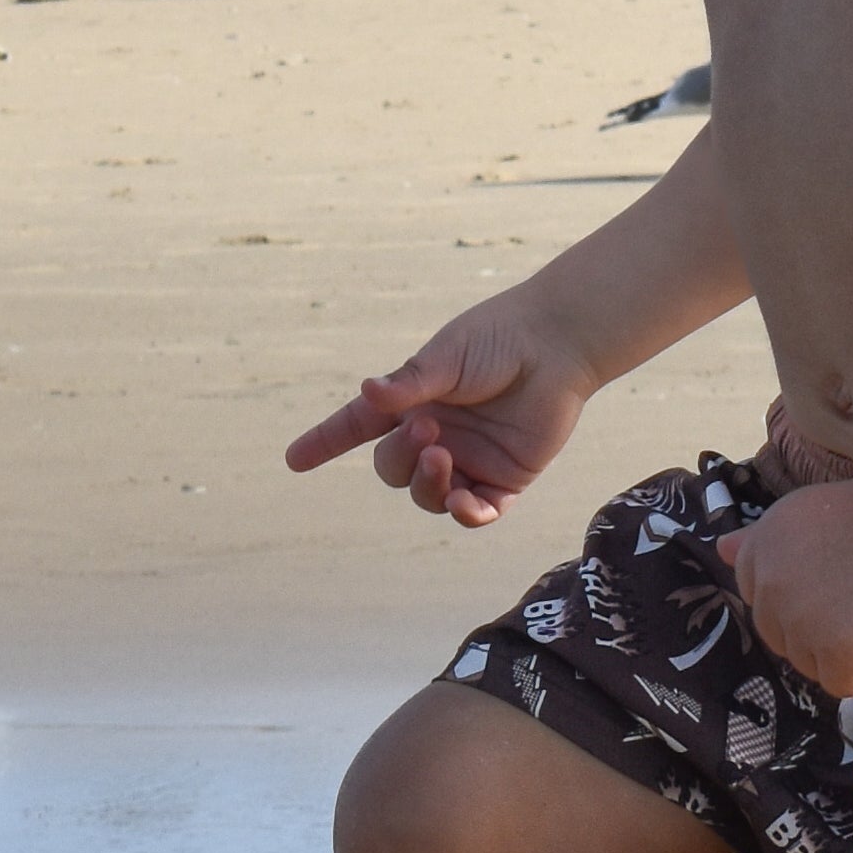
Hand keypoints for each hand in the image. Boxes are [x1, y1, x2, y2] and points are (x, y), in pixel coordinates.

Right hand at [283, 299, 590, 526]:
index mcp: (414, 400)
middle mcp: (437, 432)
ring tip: (444, 459)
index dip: (326, 441)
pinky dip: (467, 513)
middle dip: (401, 458)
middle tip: (429, 432)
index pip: (358, 425)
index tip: (294, 459)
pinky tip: (467, 503)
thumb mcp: (449, 356)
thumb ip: (411, 382)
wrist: (559, 343)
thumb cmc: (501, 339)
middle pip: (393, 468)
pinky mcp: (506, 478)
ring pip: (429, 495)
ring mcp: (470, 458)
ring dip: (428, 486)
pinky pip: (477, 511)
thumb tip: (368, 393)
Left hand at [716, 476, 852, 699]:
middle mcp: (770, 589)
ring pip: (810, 665)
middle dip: (815, 631)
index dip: (797, 598)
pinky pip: (842, 686)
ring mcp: (803, 625)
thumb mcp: (806, 512)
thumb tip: (721, 550)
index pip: (758, 598)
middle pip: (781, 638)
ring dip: (839, 654)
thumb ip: (761, 539)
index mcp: (759, 551)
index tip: (828, 588)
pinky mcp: (839, 654)